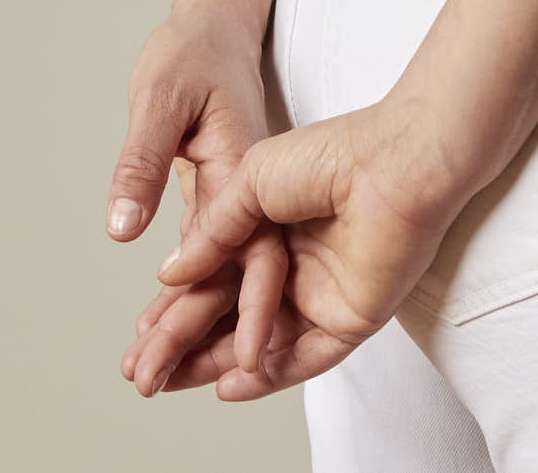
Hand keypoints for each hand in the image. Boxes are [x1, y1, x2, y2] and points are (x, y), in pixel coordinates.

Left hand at [106, 0, 295, 399]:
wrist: (211, 27)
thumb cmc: (189, 51)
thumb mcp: (158, 96)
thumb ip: (142, 161)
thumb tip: (123, 227)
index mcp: (245, 161)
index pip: (254, 243)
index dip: (250, 303)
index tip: (238, 357)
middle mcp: (248, 187)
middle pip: (234, 271)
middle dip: (199, 335)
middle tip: (151, 380)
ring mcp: (236, 196)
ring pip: (220, 271)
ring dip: (188, 325)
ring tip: (146, 373)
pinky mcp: (219, 199)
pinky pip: (207, 257)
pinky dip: (182, 296)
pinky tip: (155, 330)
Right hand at [140, 95, 470, 395]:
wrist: (396, 163)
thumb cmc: (333, 153)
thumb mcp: (252, 178)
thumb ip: (212, 230)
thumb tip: (170, 272)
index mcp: (270, 228)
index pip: (214, 279)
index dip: (176, 306)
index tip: (141, 329)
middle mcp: (294, 265)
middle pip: (227, 317)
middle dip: (182, 343)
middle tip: (141, 370)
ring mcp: (321, 294)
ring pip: (258, 344)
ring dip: (212, 364)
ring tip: (168, 383)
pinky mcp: (349, 319)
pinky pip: (303, 357)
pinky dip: (267, 376)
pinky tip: (230, 384)